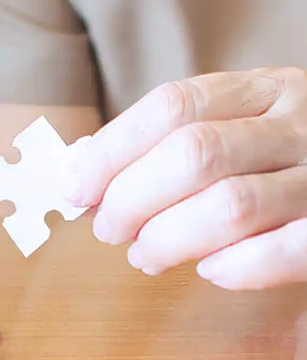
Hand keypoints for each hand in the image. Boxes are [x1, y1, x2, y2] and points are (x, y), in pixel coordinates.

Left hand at [66, 67, 306, 288]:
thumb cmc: (276, 157)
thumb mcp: (234, 127)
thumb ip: (167, 142)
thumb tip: (82, 170)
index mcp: (264, 89)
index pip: (172, 106)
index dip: (111, 150)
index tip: (75, 187)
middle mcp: (299, 124)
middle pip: (193, 153)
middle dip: (132, 198)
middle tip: (109, 229)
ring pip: (230, 205)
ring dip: (168, 238)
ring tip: (145, 255)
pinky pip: (286, 251)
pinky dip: (237, 266)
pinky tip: (210, 270)